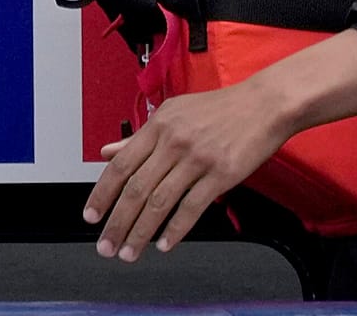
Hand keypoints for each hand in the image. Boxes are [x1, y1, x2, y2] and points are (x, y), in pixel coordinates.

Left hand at [83, 80, 291, 262]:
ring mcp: (198, 158)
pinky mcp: (222, 174)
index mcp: (159, 125)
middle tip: (105, 245)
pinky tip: (164, 244)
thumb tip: (108, 152)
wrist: (264, 104)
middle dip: (117, 222)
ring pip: (160, 202)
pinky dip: (175, 229)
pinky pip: (192, 207)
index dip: (102, 193)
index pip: (121, 164)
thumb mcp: (174, 113)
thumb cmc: (220, 109)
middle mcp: (175, 141)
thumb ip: (140, 137)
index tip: (91, 216)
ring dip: (141, 232)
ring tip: (129, 252)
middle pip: (137, 188)